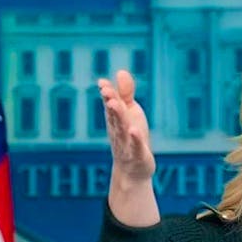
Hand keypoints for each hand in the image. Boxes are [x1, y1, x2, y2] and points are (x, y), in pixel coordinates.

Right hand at [98, 69, 154, 183]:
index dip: (107, 94)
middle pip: (114, 115)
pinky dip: (135, 139)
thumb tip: (121, 71)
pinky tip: (134, 131)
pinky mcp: (137, 155)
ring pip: (122, 129)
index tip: (103, 83)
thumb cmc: (130, 137)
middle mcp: (118, 130)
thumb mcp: (130, 113)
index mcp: (116, 119)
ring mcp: (127, 143)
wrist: (131, 170)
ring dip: (118, 117)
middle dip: (111, 103)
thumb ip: (125, 94)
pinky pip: (136, 146)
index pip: (110, 104)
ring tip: (115, 105)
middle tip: (106, 91)